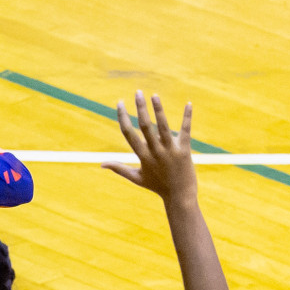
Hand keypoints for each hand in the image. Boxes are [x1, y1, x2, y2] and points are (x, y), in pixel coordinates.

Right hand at [107, 92, 196, 206]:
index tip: (120, 103)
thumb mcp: (136, 178)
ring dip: (158, 109)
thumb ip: (119, 168)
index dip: (122, 117)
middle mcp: (155, 152)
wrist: (180, 196)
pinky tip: (188, 104)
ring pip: (162, 126)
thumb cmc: (157, 186)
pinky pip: (185, 131)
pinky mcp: (184, 150)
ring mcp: (170, 150)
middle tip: (137, 92)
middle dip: (140, 108)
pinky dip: (187, 117)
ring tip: (154, 95)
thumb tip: (101, 164)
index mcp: (142, 156)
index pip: (128, 133)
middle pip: (144, 126)